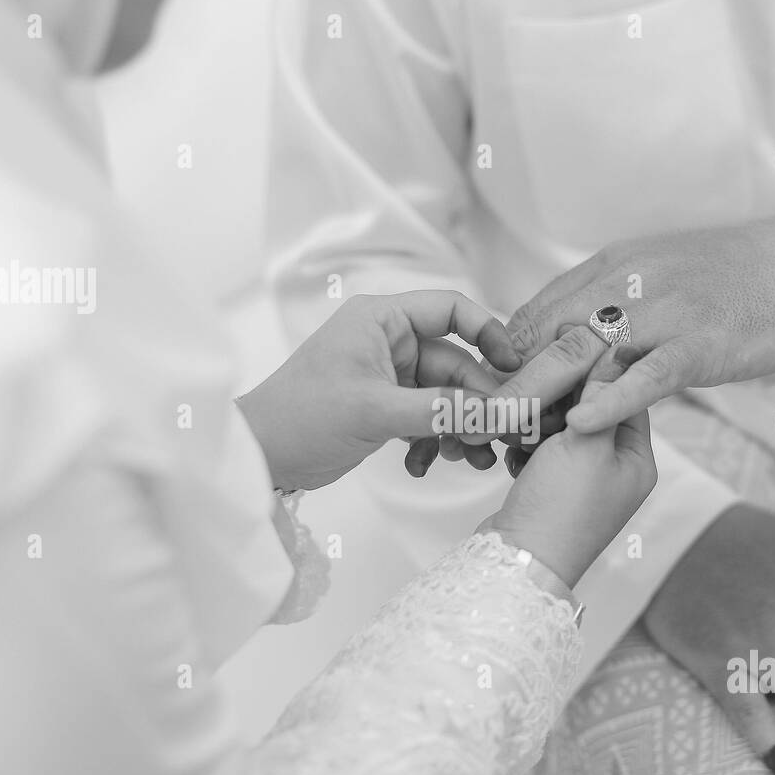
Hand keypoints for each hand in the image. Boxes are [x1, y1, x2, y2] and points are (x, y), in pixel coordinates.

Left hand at [237, 291, 519, 490]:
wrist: (258, 457)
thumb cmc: (302, 418)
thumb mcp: (376, 413)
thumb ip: (441, 411)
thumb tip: (498, 414)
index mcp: (382, 319)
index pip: (452, 308)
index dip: (489, 334)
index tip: (515, 367)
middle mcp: (388, 340)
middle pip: (456, 362)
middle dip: (477, 402)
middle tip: (496, 437)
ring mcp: (388, 375)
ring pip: (446, 396)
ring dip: (461, 427)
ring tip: (471, 460)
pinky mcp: (385, 407)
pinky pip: (428, 417)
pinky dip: (435, 440)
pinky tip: (429, 465)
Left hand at [474, 216, 774, 440]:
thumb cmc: (730, 275)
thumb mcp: (652, 275)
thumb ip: (607, 303)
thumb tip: (566, 341)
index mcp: (606, 270)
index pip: (533, 318)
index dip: (501, 363)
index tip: (483, 402)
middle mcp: (622, 285)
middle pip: (543, 336)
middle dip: (504, 384)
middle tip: (474, 429)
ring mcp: (660, 314)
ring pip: (583, 353)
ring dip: (539, 396)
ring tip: (504, 436)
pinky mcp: (698, 342)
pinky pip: (646, 373)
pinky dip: (610, 399)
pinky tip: (580, 425)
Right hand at [482, 347, 656, 588]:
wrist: (518, 561)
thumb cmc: (562, 507)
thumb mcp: (587, 442)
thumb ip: (602, 393)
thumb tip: (618, 347)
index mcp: (637, 462)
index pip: (625, 397)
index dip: (597, 373)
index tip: (567, 352)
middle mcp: (614, 473)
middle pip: (590, 414)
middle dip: (559, 402)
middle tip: (537, 390)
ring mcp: (581, 485)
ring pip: (559, 432)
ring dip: (537, 424)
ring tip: (521, 428)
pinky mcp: (549, 493)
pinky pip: (539, 454)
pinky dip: (524, 448)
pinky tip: (511, 451)